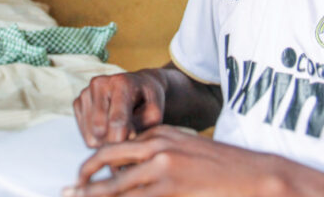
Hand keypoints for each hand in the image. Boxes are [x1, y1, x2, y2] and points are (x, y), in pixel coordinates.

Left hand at [63, 125, 283, 196]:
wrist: (255, 174)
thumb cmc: (223, 169)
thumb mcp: (188, 151)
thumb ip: (161, 155)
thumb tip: (136, 170)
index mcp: (160, 133)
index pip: (119, 146)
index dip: (96, 163)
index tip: (82, 175)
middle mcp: (157, 145)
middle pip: (108, 159)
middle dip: (84, 177)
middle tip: (69, 190)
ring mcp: (163, 166)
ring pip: (115, 185)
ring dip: (93, 195)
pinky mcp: (171, 187)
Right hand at [73, 70, 166, 147]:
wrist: (137, 85)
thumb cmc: (148, 101)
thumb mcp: (155, 112)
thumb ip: (142, 125)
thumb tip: (121, 140)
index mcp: (122, 83)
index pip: (117, 119)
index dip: (120, 140)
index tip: (125, 155)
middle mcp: (100, 83)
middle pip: (99, 128)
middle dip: (114, 142)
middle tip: (127, 142)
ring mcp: (86, 92)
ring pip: (90, 134)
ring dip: (106, 141)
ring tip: (120, 134)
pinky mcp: (77, 102)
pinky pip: (83, 133)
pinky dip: (97, 137)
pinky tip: (108, 129)